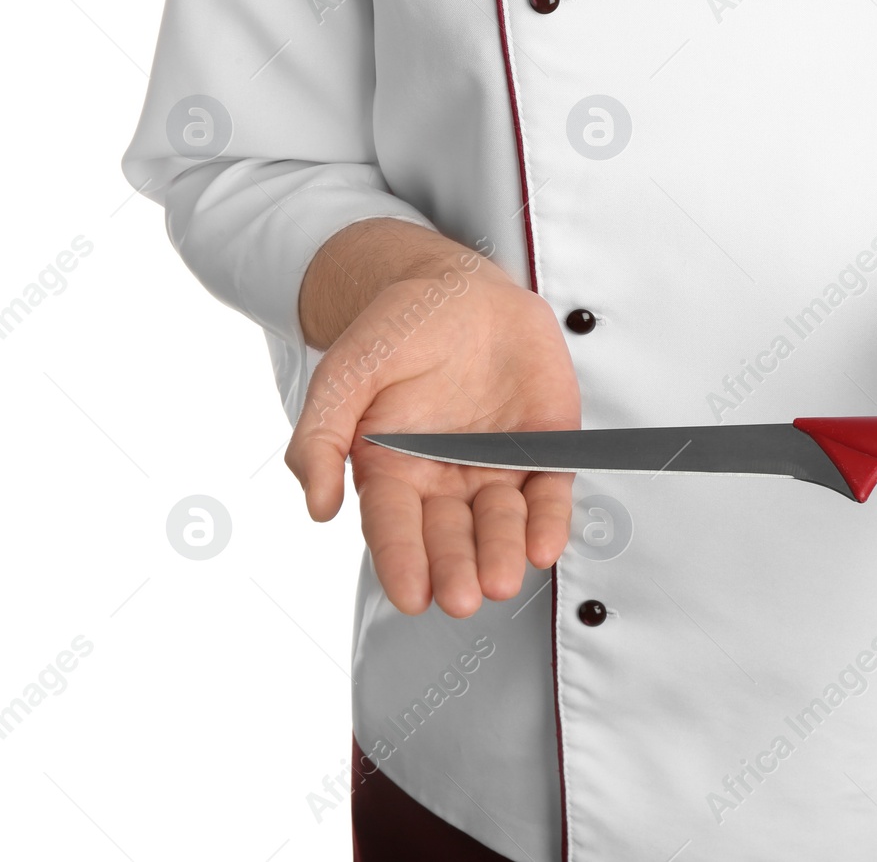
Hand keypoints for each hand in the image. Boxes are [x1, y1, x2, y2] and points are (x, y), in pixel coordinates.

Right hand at [285, 224, 579, 616]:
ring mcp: (497, 465)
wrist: (459, 286)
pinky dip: (550, 520)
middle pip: (451, 535)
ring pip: (502, 521)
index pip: (395, 526)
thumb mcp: (345, 373)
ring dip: (504, 552)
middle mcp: (445, 478)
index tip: (411, 596)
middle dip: (457, 568)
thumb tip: (318, 505)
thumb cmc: (398, 329)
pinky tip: (546, 545)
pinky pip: (549, 491)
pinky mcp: (545, 446)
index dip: (403, 561)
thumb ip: (323, 436)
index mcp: (392, 470)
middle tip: (464, 598)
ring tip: (504, 579)